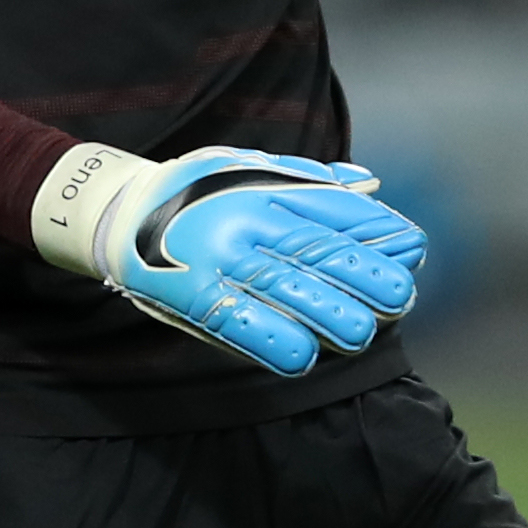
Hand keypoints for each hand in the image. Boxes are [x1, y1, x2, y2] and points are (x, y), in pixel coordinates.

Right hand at [83, 147, 426, 375]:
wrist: (115, 212)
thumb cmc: (194, 193)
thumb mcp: (249, 167)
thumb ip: (310, 179)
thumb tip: (372, 184)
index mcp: (265, 187)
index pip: (333, 210)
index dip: (377, 232)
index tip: (413, 250)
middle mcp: (244, 218)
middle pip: (315, 249)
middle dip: (362, 275)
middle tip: (399, 299)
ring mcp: (216, 256)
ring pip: (282, 286)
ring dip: (326, 313)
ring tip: (361, 334)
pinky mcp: (189, 293)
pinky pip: (235, 319)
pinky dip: (269, 340)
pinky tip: (301, 359)